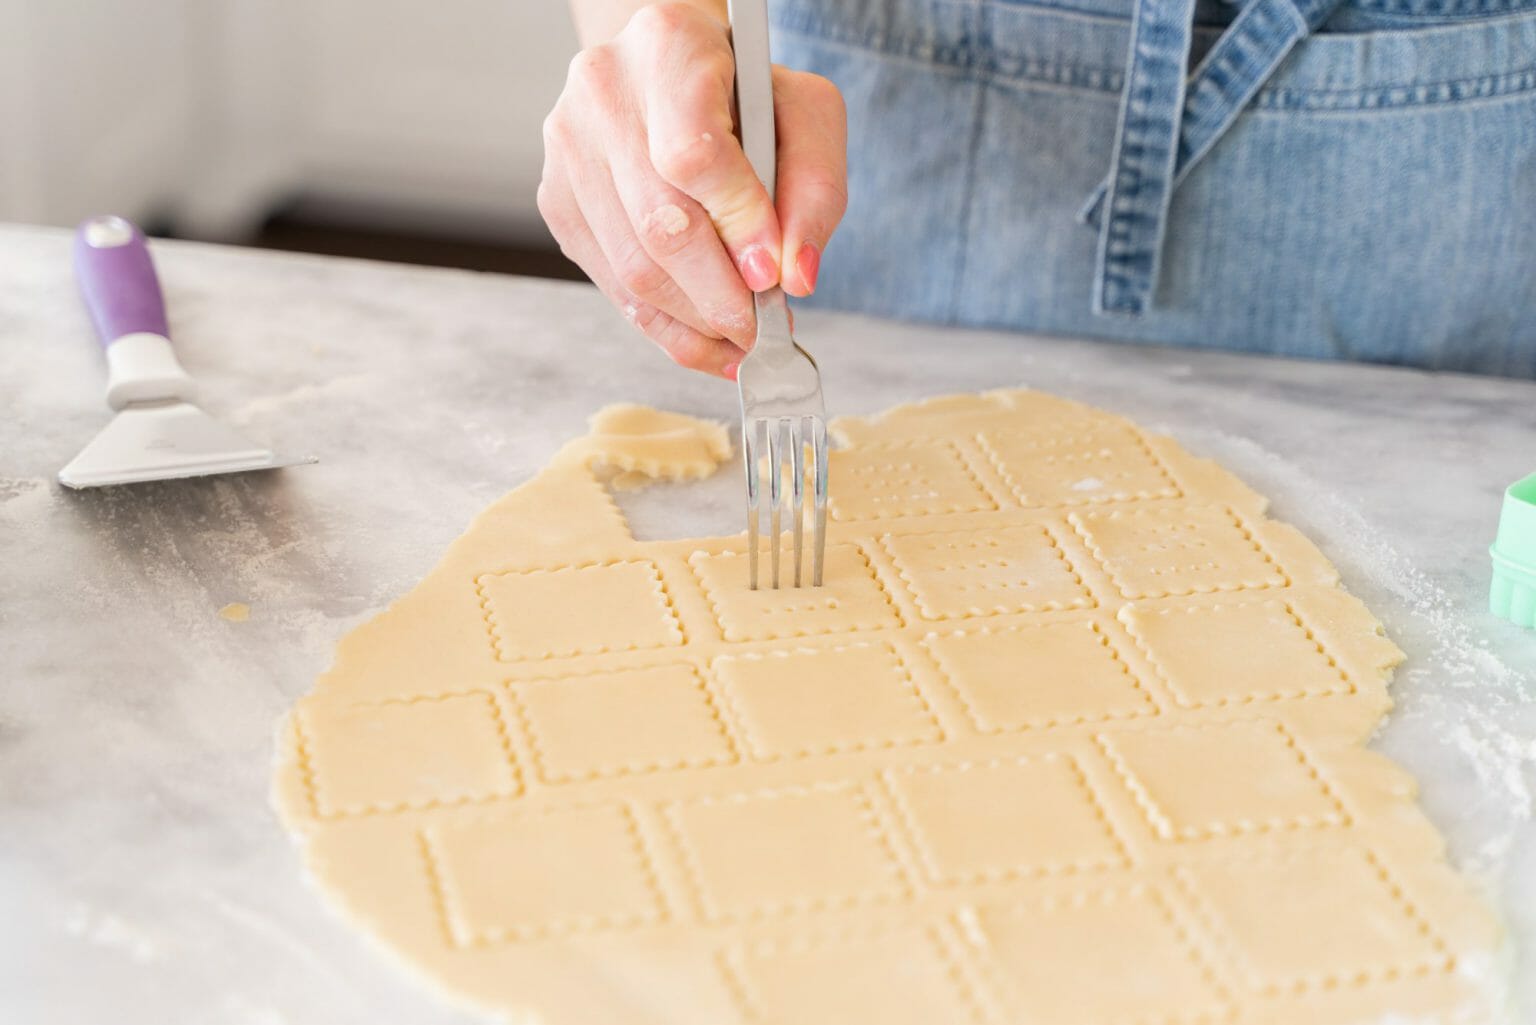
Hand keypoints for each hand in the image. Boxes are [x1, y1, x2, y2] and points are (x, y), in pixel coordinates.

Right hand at [538, 2, 847, 377]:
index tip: (772, 273)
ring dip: (697, 320)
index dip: (737, 225)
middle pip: (659, 224)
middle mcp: (603, 93)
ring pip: (633, 267)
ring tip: (744, 336)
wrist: (670, 75)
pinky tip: (709, 339)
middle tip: (764, 326)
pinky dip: (668, 327)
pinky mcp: (560, 202)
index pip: (693, 156)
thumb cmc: (744, 94)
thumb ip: (814, 191)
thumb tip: (792, 276)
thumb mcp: (806, 116)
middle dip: (720, 295)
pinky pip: (614, 286)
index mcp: (668, 49)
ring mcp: (569, 150)